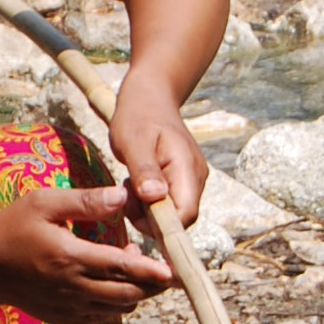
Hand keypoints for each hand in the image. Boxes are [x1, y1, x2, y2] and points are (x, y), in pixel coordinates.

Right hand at [0, 183, 170, 323]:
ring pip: (118, 308)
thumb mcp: (44, 203)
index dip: (151, 270)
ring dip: (135, 293)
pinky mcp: (65, 317)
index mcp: (69, 257)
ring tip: (138, 270)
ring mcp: (69, 307)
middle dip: (152, 285)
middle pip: (128, 294)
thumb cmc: (12, 228)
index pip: (121, 267)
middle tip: (167, 270)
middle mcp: (73, 288)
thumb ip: (85, 201)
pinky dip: (117, 304)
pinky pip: (102, 317)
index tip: (174, 270)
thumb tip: (122, 196)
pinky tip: (115, 284)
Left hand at [108, 65, 207, 225]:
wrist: (150, 96)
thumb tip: (155, 197)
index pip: (186, 214)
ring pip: (173, 214)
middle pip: (180, 219)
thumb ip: (144, 170)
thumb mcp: (133, 141)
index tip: (134, 213)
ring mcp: (192, 180)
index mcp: (187, 167)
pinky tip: (137, 183)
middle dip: (150, 218)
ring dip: (147, 209)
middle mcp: (196, 178)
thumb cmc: (138, 115)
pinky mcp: (183, 181)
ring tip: (130, 183)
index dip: (162, 227)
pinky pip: (169, 204)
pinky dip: (149, 202)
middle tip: (127, 194)